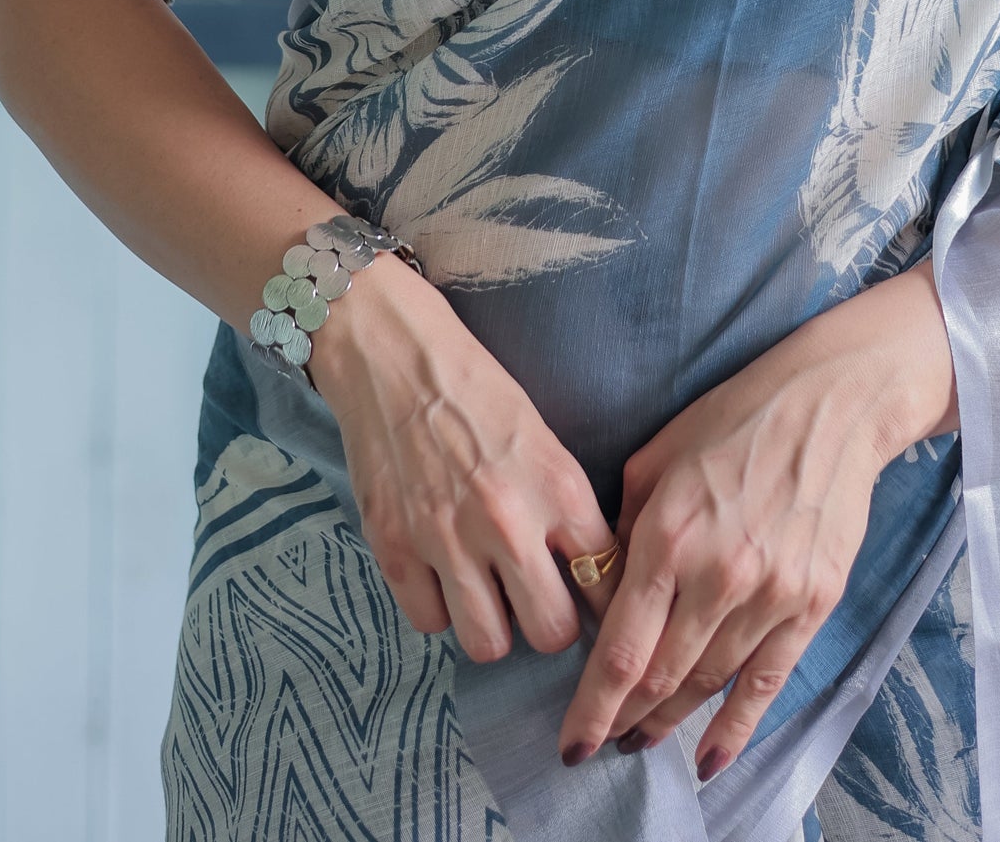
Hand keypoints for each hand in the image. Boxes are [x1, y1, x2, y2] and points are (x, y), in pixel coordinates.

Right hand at [309, 254, 616, 662]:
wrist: (394, 355)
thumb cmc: (476, 387)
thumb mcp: (542, 436)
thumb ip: (563, 506)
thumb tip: (588, 572)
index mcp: (557, 487)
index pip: (606, 580)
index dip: (604, 598)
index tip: (593, 600)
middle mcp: (508, 522)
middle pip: (552, 633)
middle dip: (549, 624)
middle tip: (537, 601)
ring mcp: (447, 541)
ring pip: (489, 645)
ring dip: (492, 625)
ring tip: (486, 592)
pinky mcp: (395, 550)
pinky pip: (429, 623)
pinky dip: (437, 607)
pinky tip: (440, 574)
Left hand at [558, 264, 954, 778]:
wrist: (831, 404)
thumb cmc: (735, 418)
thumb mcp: (656, 458)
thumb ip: (624, 530)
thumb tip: (603, 590)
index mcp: (670, 535)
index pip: (621, 650)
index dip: (591, 708)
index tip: (571, 743)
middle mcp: (719, 575)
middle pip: (661, 678)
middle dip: (624, 721)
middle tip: (601, 743)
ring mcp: (771, 595)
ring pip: (708, 685)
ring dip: (669, 722)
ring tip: (642, 740)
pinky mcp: (812, 604)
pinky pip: (767, 682)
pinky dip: (736, 729)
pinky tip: (708, 759)